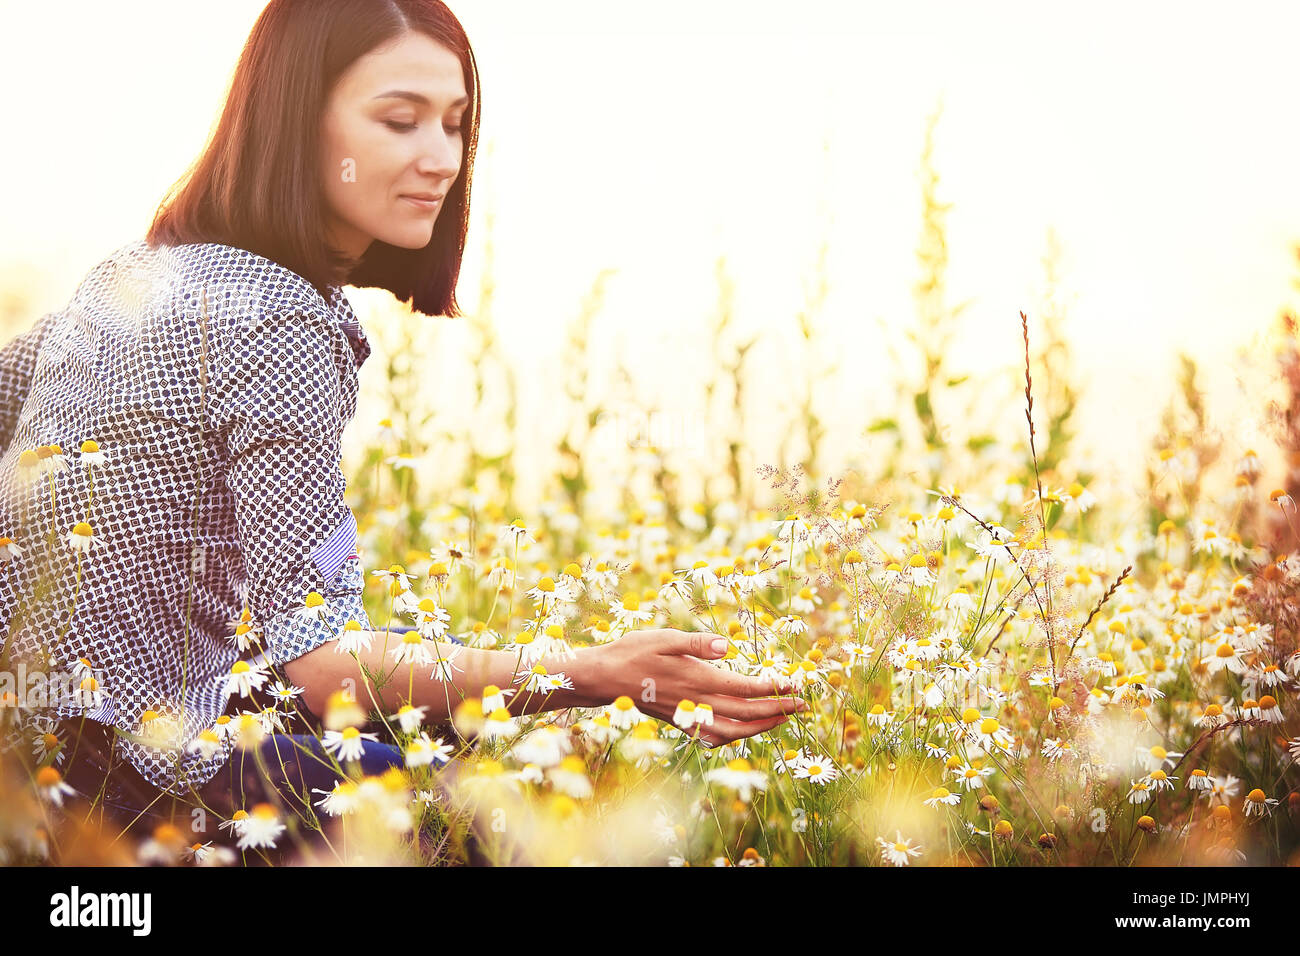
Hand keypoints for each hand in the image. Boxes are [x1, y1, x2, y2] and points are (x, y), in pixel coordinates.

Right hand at [589, 628, 807, 746]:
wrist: (604, 678)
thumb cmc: (633, 652)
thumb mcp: (664, 638)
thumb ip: (696, 643)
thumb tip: (726, 646)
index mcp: (698, 680)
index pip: (745, 688)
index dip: (773, 688)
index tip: (795, 685)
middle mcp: (697, 703)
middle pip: (747, 714)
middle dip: (778, 711)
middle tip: (802, 706)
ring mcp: (690, 716)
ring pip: (734, 731)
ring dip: (761, 726)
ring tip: (781, 717)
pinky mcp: (681, 722)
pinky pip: (715, 736)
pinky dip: (736, 736)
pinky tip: (743, 730)